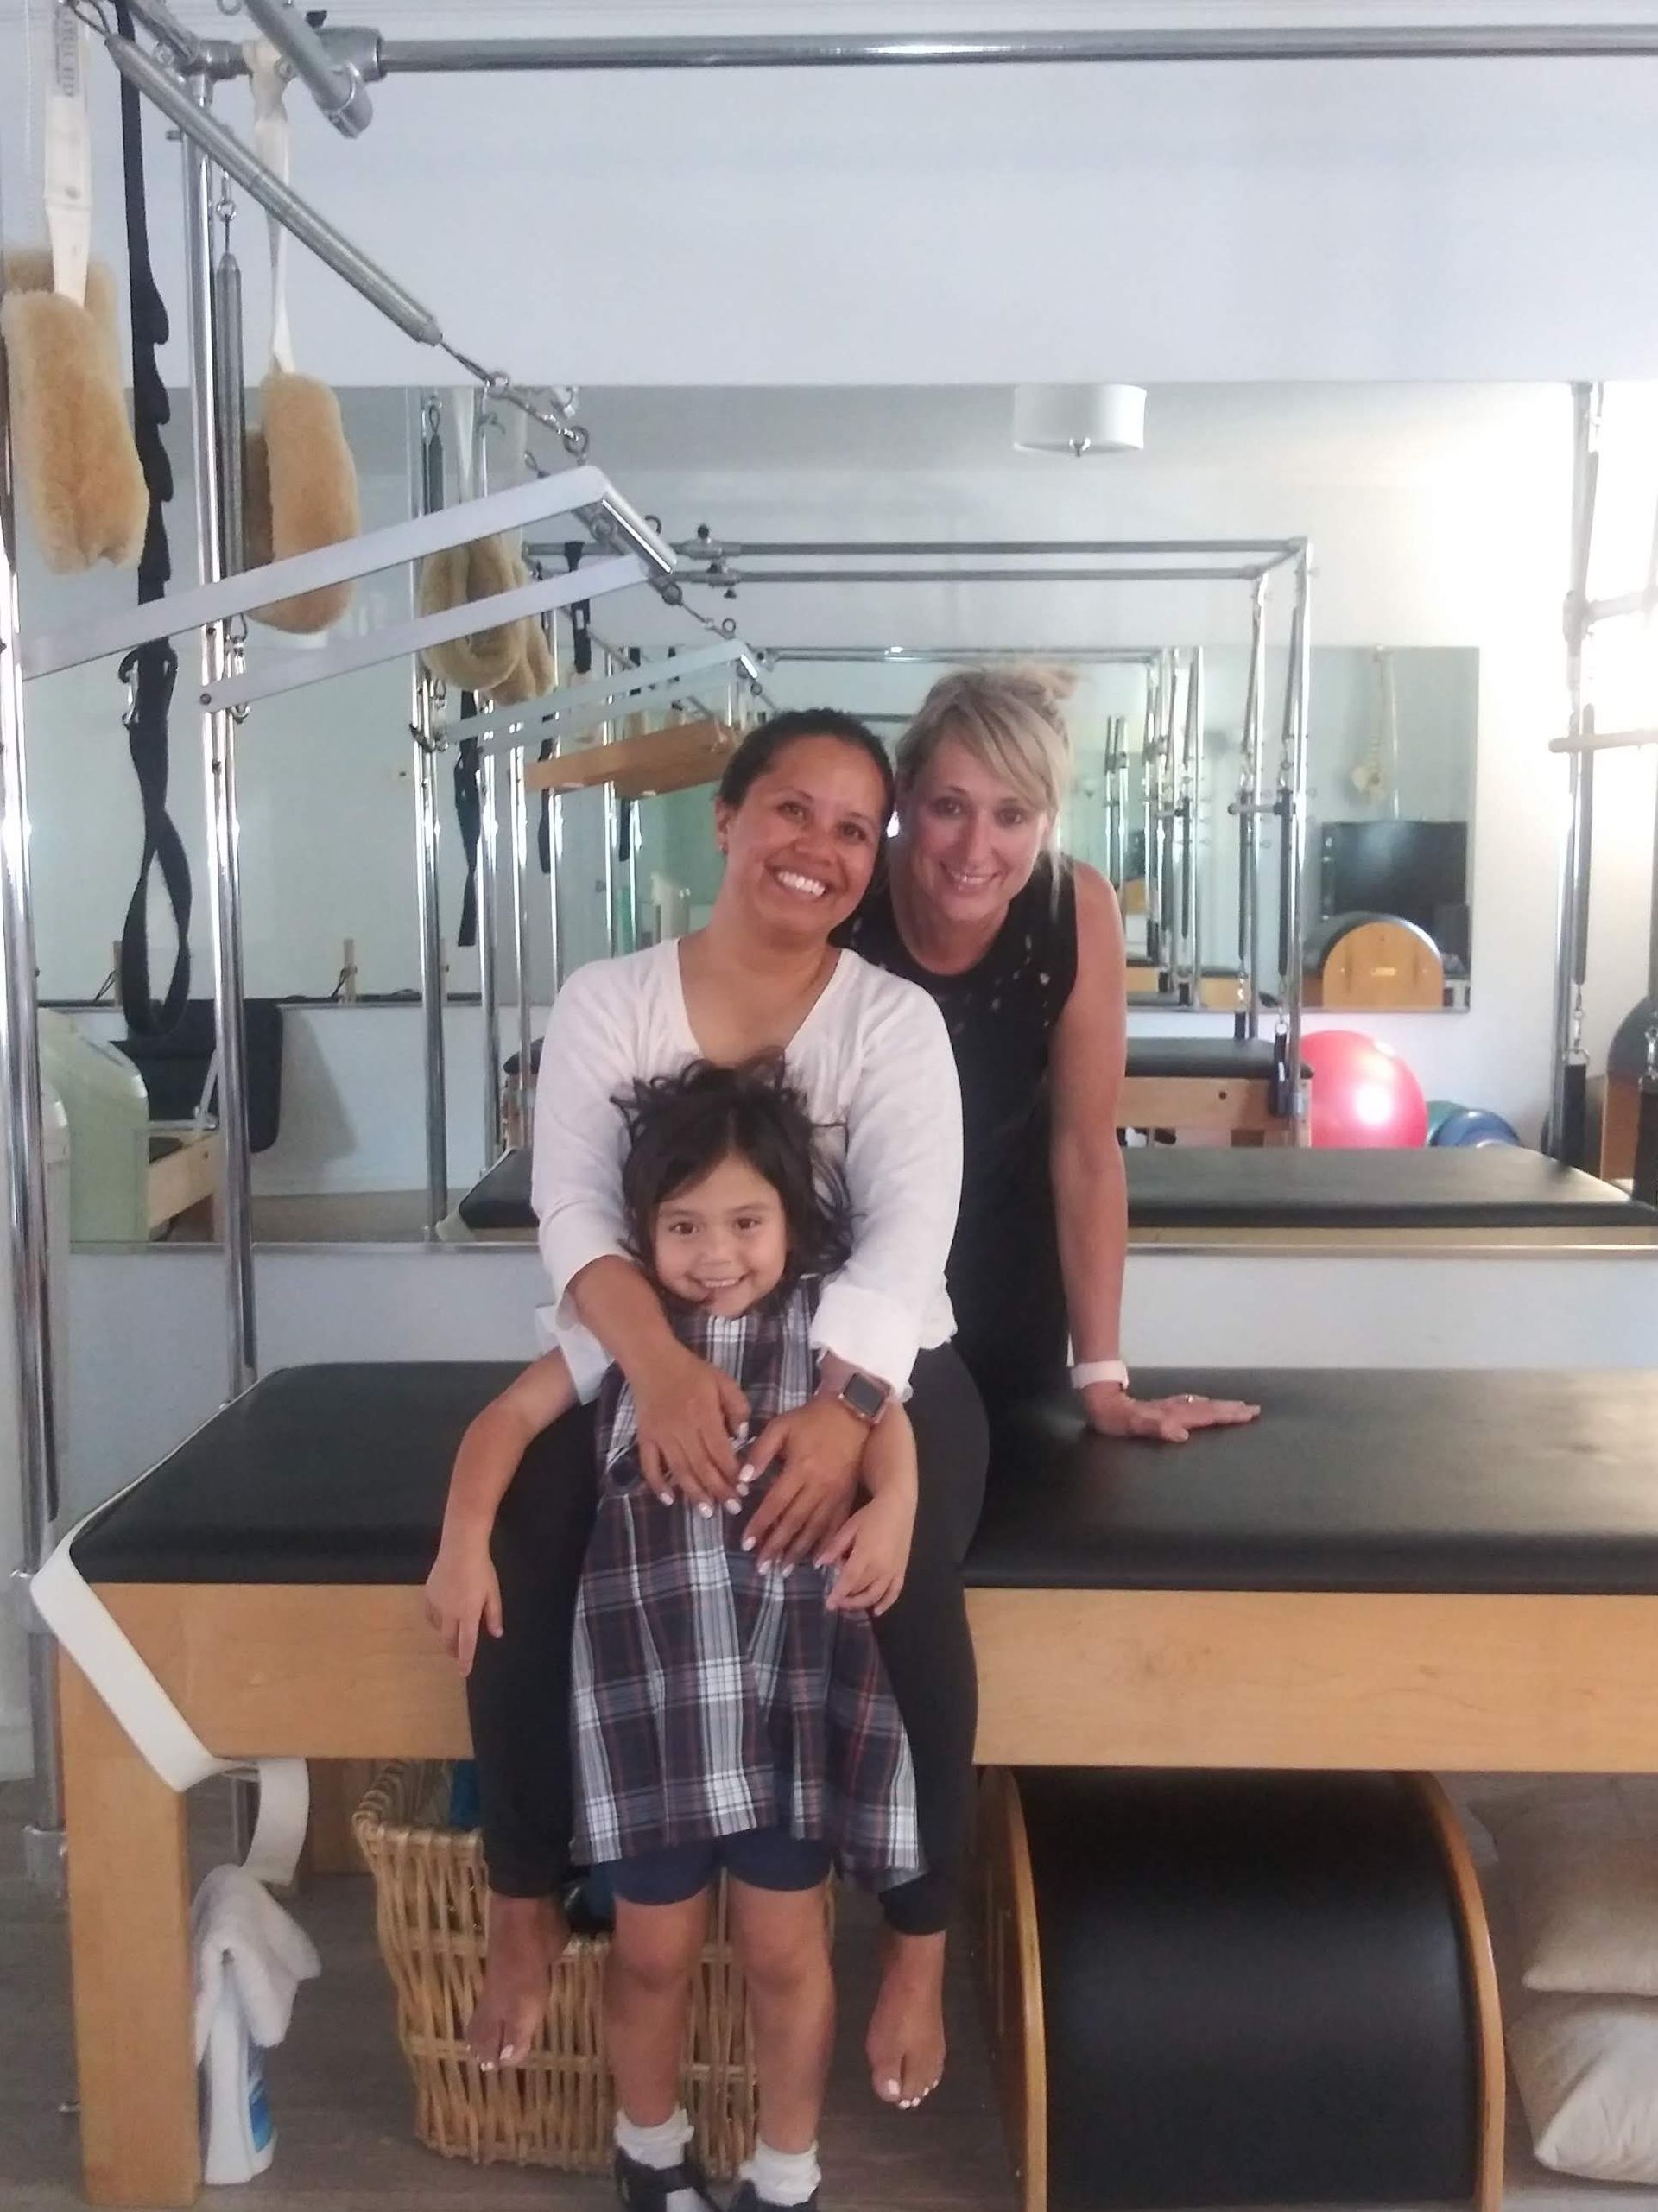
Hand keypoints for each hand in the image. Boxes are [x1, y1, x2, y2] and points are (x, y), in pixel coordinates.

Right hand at [424, 1532, 502, 1674]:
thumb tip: (496, 1634)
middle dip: (453, 1651)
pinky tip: (441, 1618)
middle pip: (449, 1641)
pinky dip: (435, 1621)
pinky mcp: (428, 1595)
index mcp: (468, 1614)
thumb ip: (493, 1615)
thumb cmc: (482, 1569)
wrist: (460, 1548)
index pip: (466, 1644)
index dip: (465, 1661)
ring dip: (445, 1635)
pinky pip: (430, 1615)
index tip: (463, 1673)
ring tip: (452, 1635)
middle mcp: (450, 1614)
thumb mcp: (493, 1592)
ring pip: (438, 1629)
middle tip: (458, 1656)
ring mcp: (437, 1604)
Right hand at [630, 1342, 748, 1512]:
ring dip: (694, 1493)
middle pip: (702, 1466)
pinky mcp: (645, 1437)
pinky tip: (669, 1499)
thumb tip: (742, 1436)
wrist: (652, 1360)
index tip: (744, 1490)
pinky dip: (657, 1484)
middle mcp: (682, 1429)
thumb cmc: (692, 1371)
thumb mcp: (723, 1381)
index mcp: (704, 1414)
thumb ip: (737, 1407)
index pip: (720, 1451)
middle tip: (731, 1509)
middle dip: (718, 1490)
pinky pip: (650, 1465)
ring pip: (679, 1470)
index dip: (732, 1474)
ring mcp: (661, 1436)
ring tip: (706, 1512)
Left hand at [738, 1396, 863, 1565]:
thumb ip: (760, 1451)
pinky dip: (824, 1545)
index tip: (746, 1544)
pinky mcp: (847, 1497)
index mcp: (799, 1468)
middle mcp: (818, 1486)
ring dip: (797, 1551)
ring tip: (783, 1570)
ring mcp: (835, 1494)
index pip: (775, 1503)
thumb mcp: (781, 1426)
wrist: (853, 1413)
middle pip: (793, 1522)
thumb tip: (743, 1480)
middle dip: (776, 1546)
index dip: (760, 1525)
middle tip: (761, 1568)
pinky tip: (815, 1560)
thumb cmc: (812, 1419)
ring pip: (814, 1529)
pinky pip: (835, 1526)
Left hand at [817, 1490, 914, 1615]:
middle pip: (860, 1590)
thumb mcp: (849, 1527)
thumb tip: (820, 1564)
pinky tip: (877, 1611)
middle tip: (836, 1601)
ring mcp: (893, 1570)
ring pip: (876, 1595)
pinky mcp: (902, 1570)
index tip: (828, 1605)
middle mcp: (880, 1567)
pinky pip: (894, 1592)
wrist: (899, 1507)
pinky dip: (886, 1603)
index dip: (838, 1595)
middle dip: (847, 1599)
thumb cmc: (871, 1515)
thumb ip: (834, 1547)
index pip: (848, 1581)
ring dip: (862, 1604)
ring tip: (850, 1605)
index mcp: (865, 1555)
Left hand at [1081, 1382, 1260, 1443]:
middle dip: (1232, 1410)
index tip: (1248, 1414)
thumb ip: (1156, 1429)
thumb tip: (1182, 1435)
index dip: (1227, 1416)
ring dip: (1221, 1406)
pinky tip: (1206, 1405)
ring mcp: (1169, 1407)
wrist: (1101, 1402)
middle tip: (1254, 1410)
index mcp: (1172, 1416)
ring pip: (1201, 1406)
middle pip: (1208, 1409)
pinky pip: (1190, 1405)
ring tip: (1239, 1407)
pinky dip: (1204, 1405)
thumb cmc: (1116, 1419)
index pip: (1206, 1416)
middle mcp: (1174, 1410)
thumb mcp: (1132, 1426)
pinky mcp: (1162, 1408)